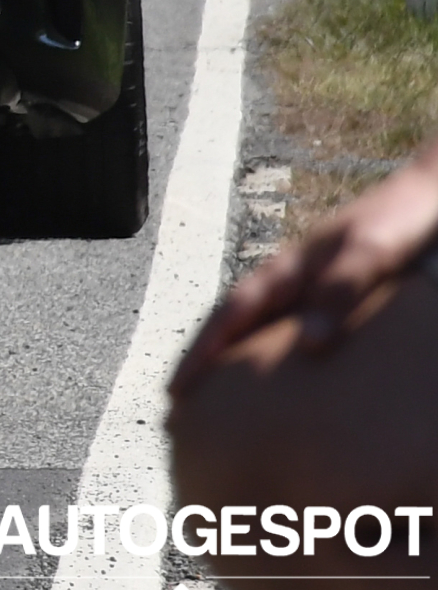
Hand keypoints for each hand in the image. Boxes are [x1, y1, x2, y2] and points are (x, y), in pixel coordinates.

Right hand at [171, 140, 437, 393]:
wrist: (426, 194)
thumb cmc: (396, 221)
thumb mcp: (367, 252)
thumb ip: (337, 291)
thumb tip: (310, 344)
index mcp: (287, 267)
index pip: (231, 314)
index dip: (202, 351)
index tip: (175, 388)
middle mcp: (290, 275)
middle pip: (232, 318)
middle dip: (202, 354)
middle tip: (178, 394)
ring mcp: (307, 279)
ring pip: (256, 319)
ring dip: (231, 348)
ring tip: (217, 385)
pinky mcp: (331, 284)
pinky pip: (285, 320)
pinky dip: (266, 342)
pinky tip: (277, 359)